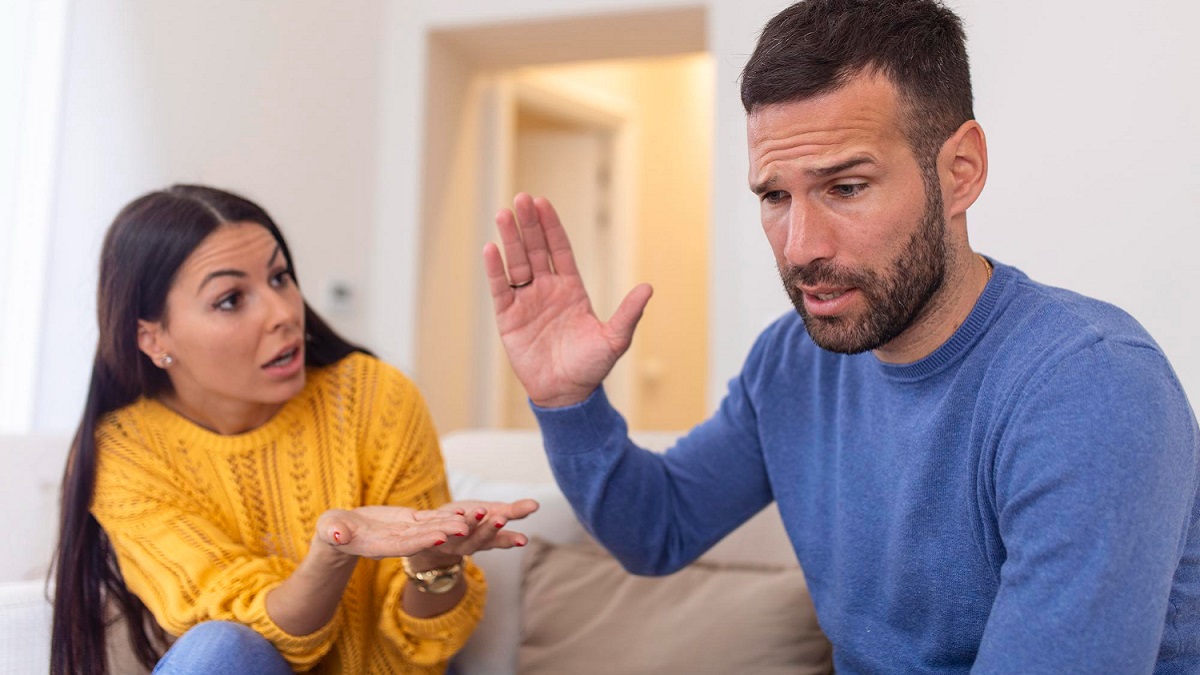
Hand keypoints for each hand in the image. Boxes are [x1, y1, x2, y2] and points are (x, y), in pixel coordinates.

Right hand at [314, 506, 469, 559]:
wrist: (341, 531)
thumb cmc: (333, 531)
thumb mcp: (330, 530)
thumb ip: (334, 533)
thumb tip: (337, 536)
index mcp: (378, 546)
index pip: (403, 545)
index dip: (422, 541)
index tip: (439, 537)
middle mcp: (397, 542)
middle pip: (423, 538)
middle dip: (444, 533)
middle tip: (465, 529)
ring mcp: (405, 532)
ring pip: (431, 528)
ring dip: (450, 524)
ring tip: (470, 519)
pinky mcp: (409, 521)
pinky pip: (429, 518)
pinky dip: (444, 515)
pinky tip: (462, 511)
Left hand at [430, 499, 540, 555]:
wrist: (440, 530)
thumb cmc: (472, 520)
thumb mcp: (496, 513)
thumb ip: (515, 511)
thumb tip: (537, 504)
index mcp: (490, 539)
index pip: (502, 540)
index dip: (512, 540)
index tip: (524, 540)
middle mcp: (474, 543)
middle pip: (484, 538)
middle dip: (492, 529)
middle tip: (502, 519)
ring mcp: (456, 541)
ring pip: (465, 534)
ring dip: (473, 522)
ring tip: (482, 510)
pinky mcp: (440, 537)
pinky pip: (445, 529)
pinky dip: (452, 520)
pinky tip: (458, 511)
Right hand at [483, 193, 652, 407]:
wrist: (567, 394)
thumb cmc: (591, 367)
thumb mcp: (614, 339)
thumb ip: (628, 314)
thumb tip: (647, 288)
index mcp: (571, 290)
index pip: (559, 250)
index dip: (551, 227)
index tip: (543, 203)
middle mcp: (547, 290)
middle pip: (535, 250)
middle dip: (528, 225)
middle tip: (521, 199)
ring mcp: (526, 303)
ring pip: (516, 264)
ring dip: (510, 240)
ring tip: (504, 215)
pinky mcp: (509, 319)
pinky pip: (501, 289)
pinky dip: (495, 270)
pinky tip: (492, 249)